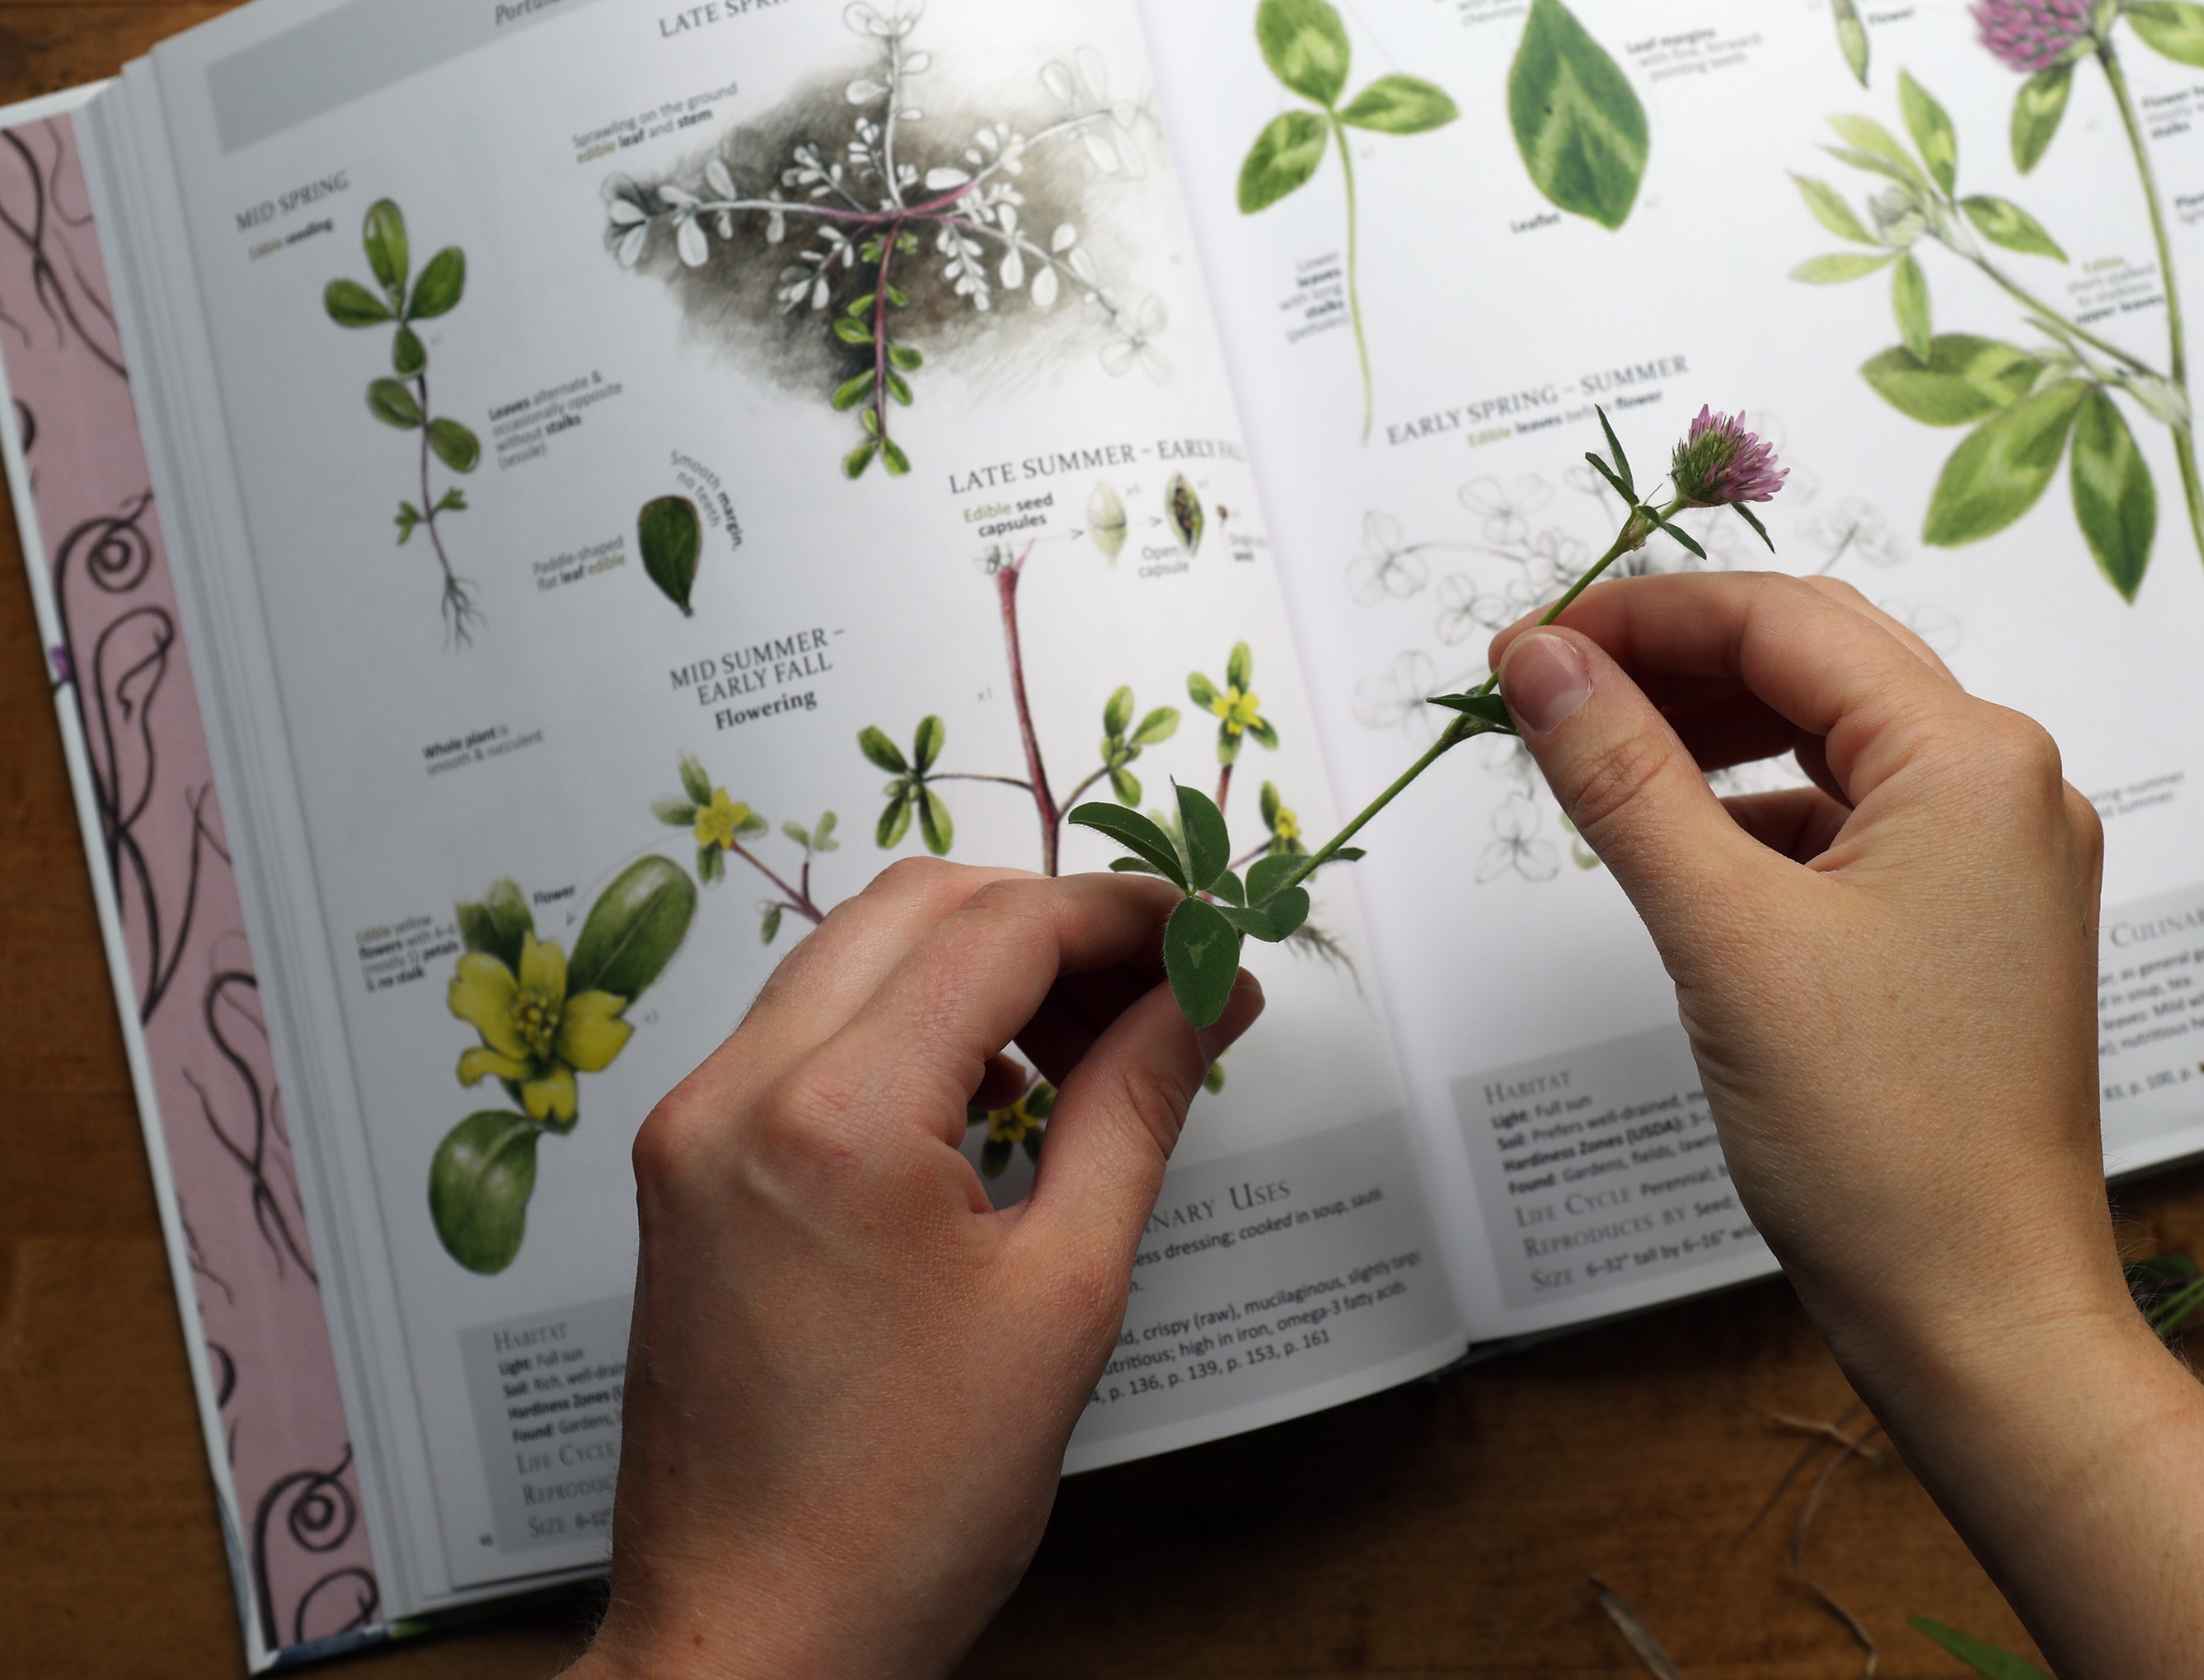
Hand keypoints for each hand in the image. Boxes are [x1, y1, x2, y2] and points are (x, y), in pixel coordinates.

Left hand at [572, 862, 1257, 1679]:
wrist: (757, 1641)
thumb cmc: (901, 1508)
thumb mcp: (1067, 1292)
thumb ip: (1136, 1107)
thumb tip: (1201, 996)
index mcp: (834, 1120)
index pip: (1002, 930)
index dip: (1127, 916)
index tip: (1209, 939)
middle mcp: (736, 1096)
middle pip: (919, 906)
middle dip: (1057, 922)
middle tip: (1166, 984)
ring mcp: (694, 1129)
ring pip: (855, 954)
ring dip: (983, 964)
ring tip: (1093, 1044)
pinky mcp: (686, 1169)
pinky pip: (806, 1031)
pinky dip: (909, 1022)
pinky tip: (991, 1095)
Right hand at [1490, 572, 2123, 1381]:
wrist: (1981, 1315)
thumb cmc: (1880, 1140)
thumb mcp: (1723, 935)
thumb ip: (1622, 776)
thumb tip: (1539, 658)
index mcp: (1974, 758)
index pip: (1785, 623)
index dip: (1643, 615)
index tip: (1525, 645)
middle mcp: (2010, 786)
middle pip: (1819, 662)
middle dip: (1677, 662)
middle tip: (1546, 687)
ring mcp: (2003, 859)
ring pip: (1836, 742)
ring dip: (1715, 736)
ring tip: (1598, 759)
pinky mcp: (1977, 927)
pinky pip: (1857, 825)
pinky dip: (1762, 817)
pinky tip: (1685, 851)